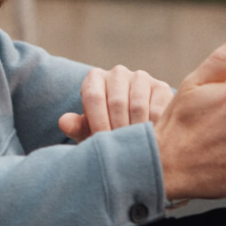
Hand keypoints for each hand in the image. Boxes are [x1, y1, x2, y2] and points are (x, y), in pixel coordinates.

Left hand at [58, 66, 173, 142]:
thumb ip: (77, 126)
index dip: (98, 123)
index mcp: (94, 79)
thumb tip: (64, 122)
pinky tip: (151, 142)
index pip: (94, 97)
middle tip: (120, 151)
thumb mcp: (90, 129)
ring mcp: (141, 77)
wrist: (136, 128)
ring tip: (134, 149)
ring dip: (135, 130)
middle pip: (116, 102)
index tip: (103, 142)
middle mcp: (117, 73)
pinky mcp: (162, 87)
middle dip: (117, 129)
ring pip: (138, 105)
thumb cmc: (105, 128)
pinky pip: (157, 109)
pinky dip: (154, 127)